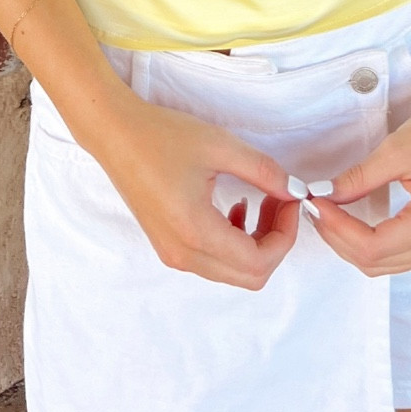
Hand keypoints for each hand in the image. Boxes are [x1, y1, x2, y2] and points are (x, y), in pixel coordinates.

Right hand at [91, 89, 302, 289]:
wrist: (116, 134)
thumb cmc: (163, 136)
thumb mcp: (220, 146)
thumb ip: (263, 171)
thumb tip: (295, 191)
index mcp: (195, 232)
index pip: (258, 262)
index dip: (285, 236)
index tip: (291, 200)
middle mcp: (183, 254)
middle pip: (249, 276)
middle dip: (275, 242)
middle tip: (279, 201)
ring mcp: (173, 254)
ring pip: (232, 271)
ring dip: (256, 242)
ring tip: (259, 200)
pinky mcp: (169, 247)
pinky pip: (214, 261)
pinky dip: (235, 242)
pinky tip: (235, 209)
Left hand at [307, 91, 410, 276]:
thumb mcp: (398, 149)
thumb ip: (359, 178)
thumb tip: (323, 194)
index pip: (370, 246)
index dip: (336, 227)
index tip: (314, 201)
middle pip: (374, 262)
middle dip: (338, 237)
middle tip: (314, 206)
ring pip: (383, 264)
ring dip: (351, 243)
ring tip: (327, 211)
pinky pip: (396, 255)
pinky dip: (369, 242)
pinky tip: (352, 219)